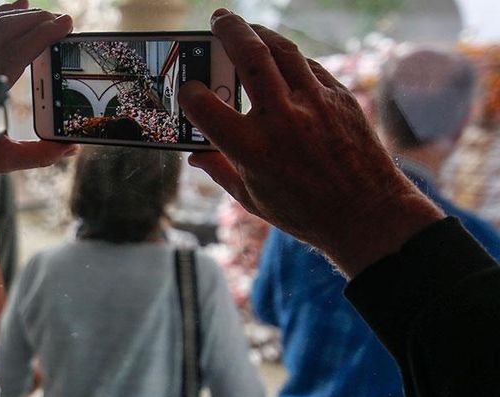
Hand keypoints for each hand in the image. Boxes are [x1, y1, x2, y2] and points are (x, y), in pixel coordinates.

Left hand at [0, 0, 79, 172]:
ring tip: (43, 13)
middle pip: (5, 30)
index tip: (66, 25)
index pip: (19, 50)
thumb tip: (71, 147)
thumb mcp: (4, 159)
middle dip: (36, 20)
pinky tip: (14, 8)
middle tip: (62, 20)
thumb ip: (40, 154)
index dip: (44, 34)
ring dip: (18, 16)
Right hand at [178, 10, 442, 276]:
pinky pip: (309, 68)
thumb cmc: (305, 213)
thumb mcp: (252, 199)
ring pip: (283, 51)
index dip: (190, 93)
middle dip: (229, 30)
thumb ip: (220, 171)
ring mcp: (314, 104)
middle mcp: (281, 120)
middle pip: (249, 56)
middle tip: (218, 19)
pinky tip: (280, 62)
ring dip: (261, 33)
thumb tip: (194, 155)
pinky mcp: (341, 98)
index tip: (190, 89)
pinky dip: (290, 61)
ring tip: (247, 29)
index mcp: (251, 150)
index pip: (205, 105)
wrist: (368, 214)